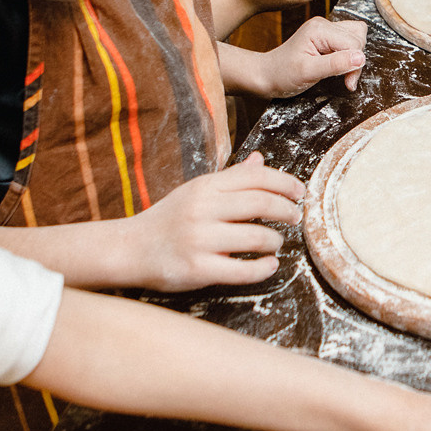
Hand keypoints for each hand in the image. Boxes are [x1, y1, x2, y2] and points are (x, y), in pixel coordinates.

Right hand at [104, 153, 302, 289]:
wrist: (130, 249)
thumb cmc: (169, 219)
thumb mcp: (196, 191)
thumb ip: (230, 178)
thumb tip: (260, 159)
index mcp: (205, 186)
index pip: (256, 177)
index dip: (285, 182)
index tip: (300, 192)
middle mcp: (202, 209)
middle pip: (261, 204)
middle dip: (287, 211)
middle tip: (296, 217)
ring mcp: (199, 240)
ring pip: (257, 238)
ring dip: (275, 241)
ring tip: (276, 243)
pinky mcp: (197, 269)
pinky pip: (243, 270)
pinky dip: (264, 268)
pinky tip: (269, 265)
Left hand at [257, 16, 367, 95]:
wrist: (267, 75)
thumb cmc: (283, 74)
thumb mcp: (309, 72)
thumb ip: (335, 64)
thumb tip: (361, 58)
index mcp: (319, 29)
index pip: (353, 43)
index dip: (355, 65)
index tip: (347, 83)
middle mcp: (323, 24)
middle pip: (358, 38)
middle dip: (355, 61)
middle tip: (345, 79)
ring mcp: (325, 29)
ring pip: (357, 36)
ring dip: (354, 56)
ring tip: (341, 71)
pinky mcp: (326, 36)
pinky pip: (349, 40)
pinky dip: (349, 54)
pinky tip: (339, 65)